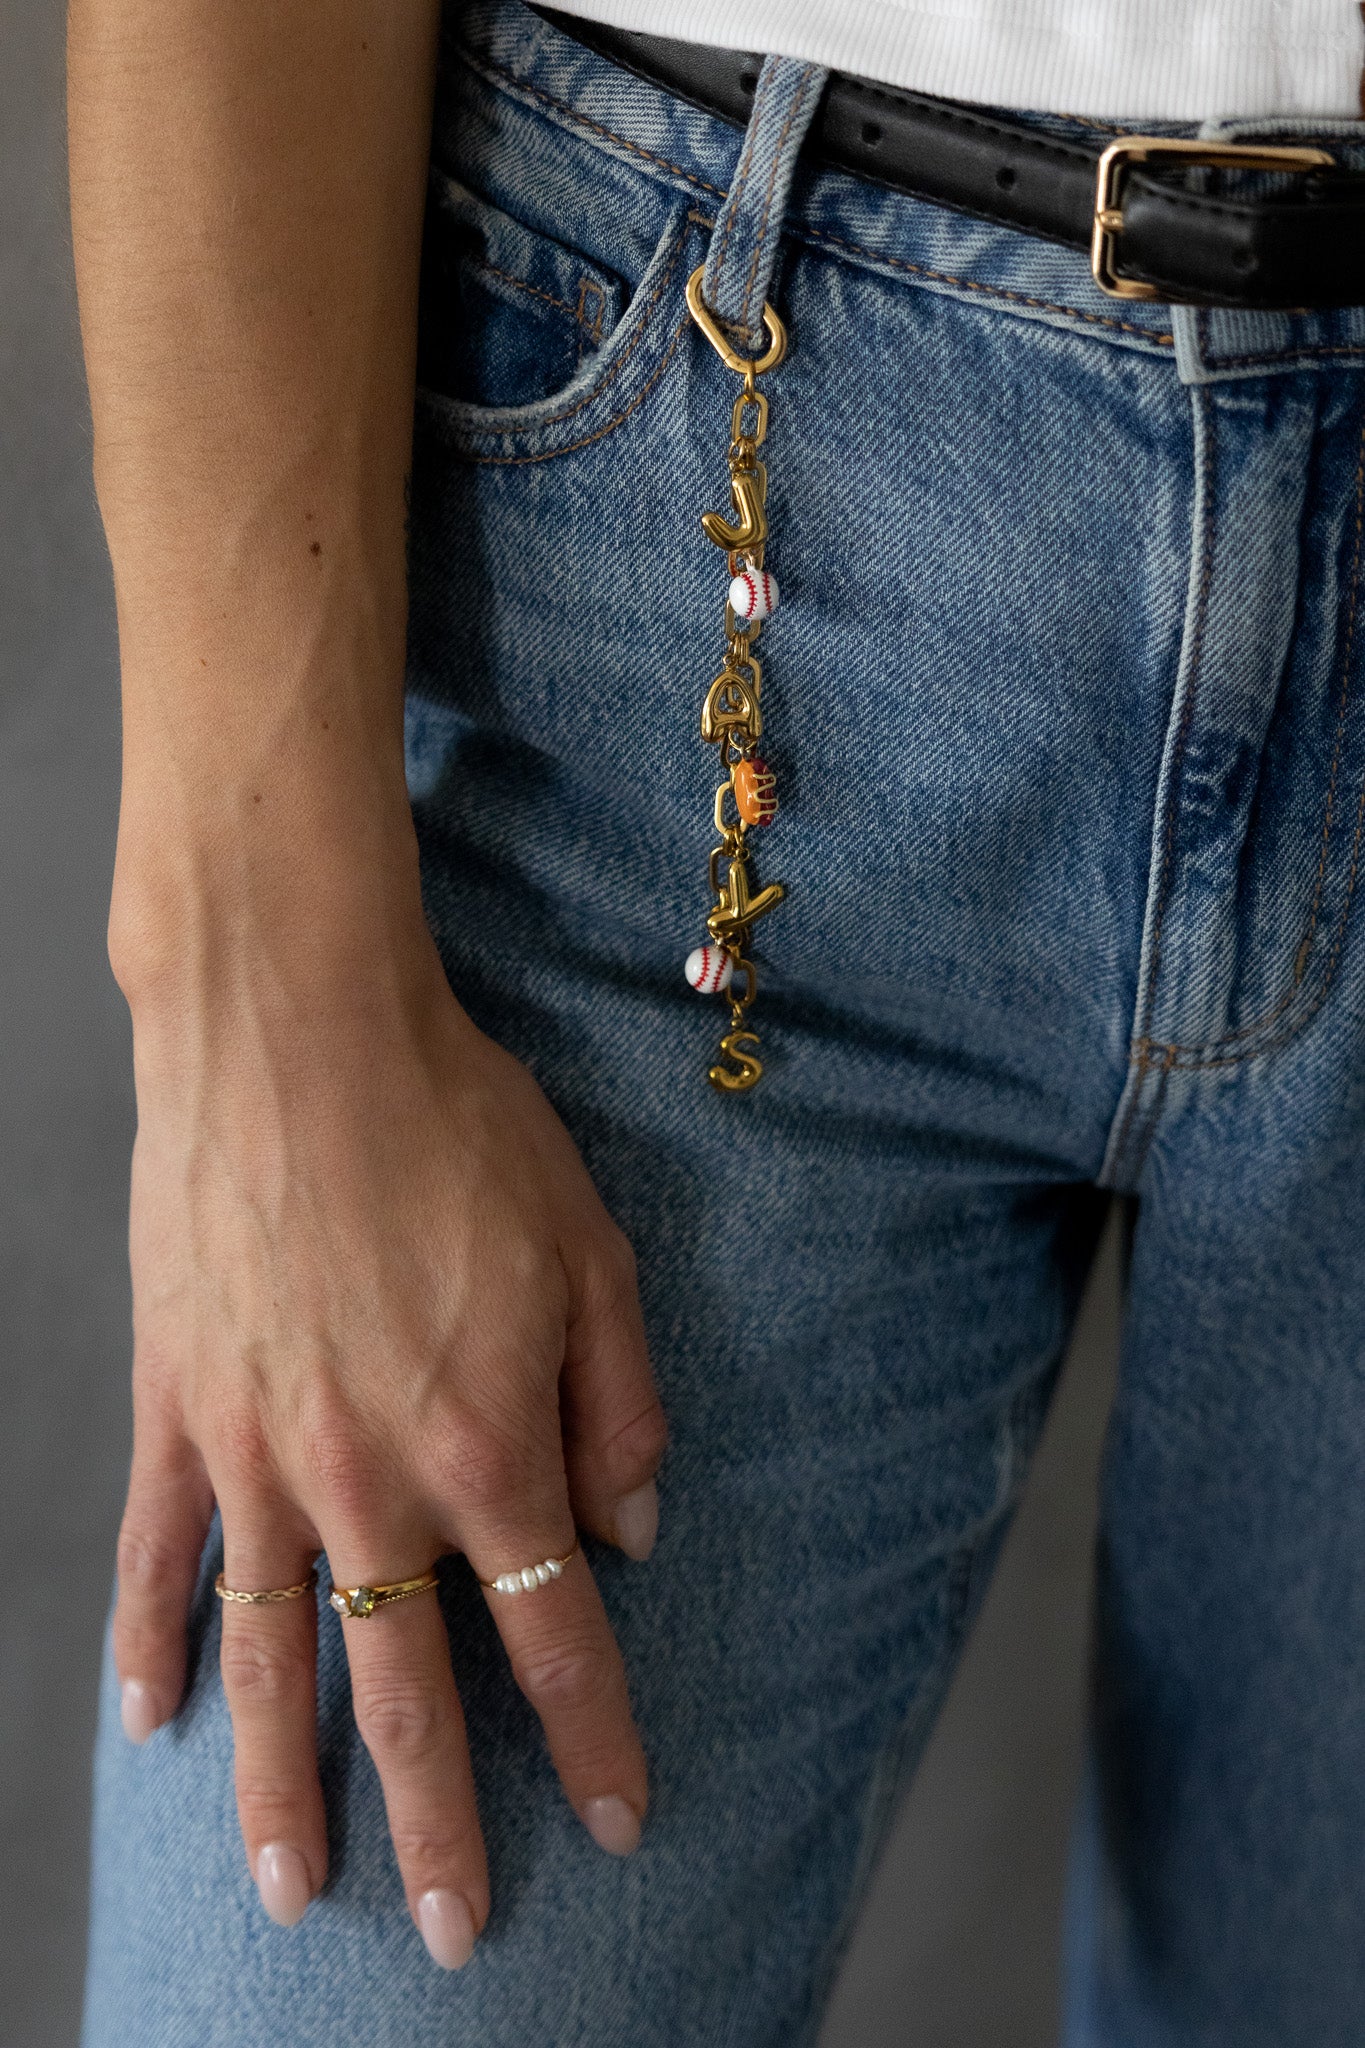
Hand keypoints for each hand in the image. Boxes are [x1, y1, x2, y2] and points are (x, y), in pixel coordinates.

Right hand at [110, 934, 665, 1967]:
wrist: (298, 1031)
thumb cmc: (457, 1127)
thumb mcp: (591, 1249)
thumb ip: (618, 1403)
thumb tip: (631, 1530)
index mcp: (484, 1446)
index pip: (555, 1638)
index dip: (598, 1739)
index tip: (626, 1822)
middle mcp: (365, 1480)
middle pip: (404, 1691)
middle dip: (439, 1822)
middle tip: (449, 1935)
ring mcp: (255, 1456)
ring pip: (270, 1657)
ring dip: (279, 1788)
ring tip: (290, 1891)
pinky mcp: (177, 1410)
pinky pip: (157, 1555)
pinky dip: (153, 1642)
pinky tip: (154, 1722)